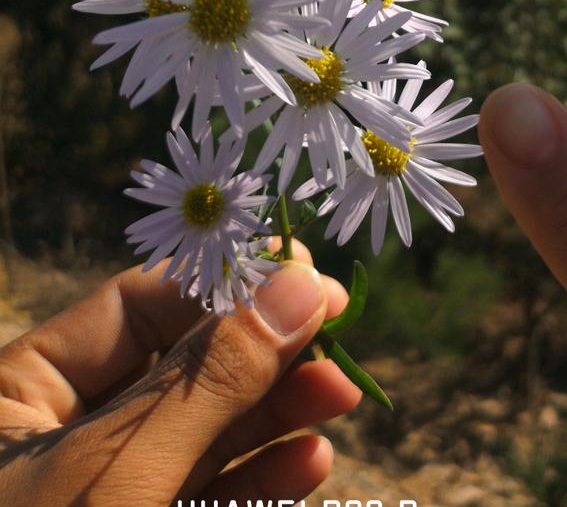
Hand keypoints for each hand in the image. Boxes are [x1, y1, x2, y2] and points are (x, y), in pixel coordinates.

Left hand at [0, 240, 359, 505]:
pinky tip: (310, 463)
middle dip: (266, 355)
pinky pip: (207, 492)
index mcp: (16, 392)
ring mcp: (99, 489)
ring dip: (278, 416)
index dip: (228, 285)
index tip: (308, 276)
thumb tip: (300, 280)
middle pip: (182, 367)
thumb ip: (210, 377)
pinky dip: (261, 480)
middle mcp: (58, 435)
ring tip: (340, 396)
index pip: (138, 305)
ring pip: (203, 432)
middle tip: (338, 338)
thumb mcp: (115, 467)